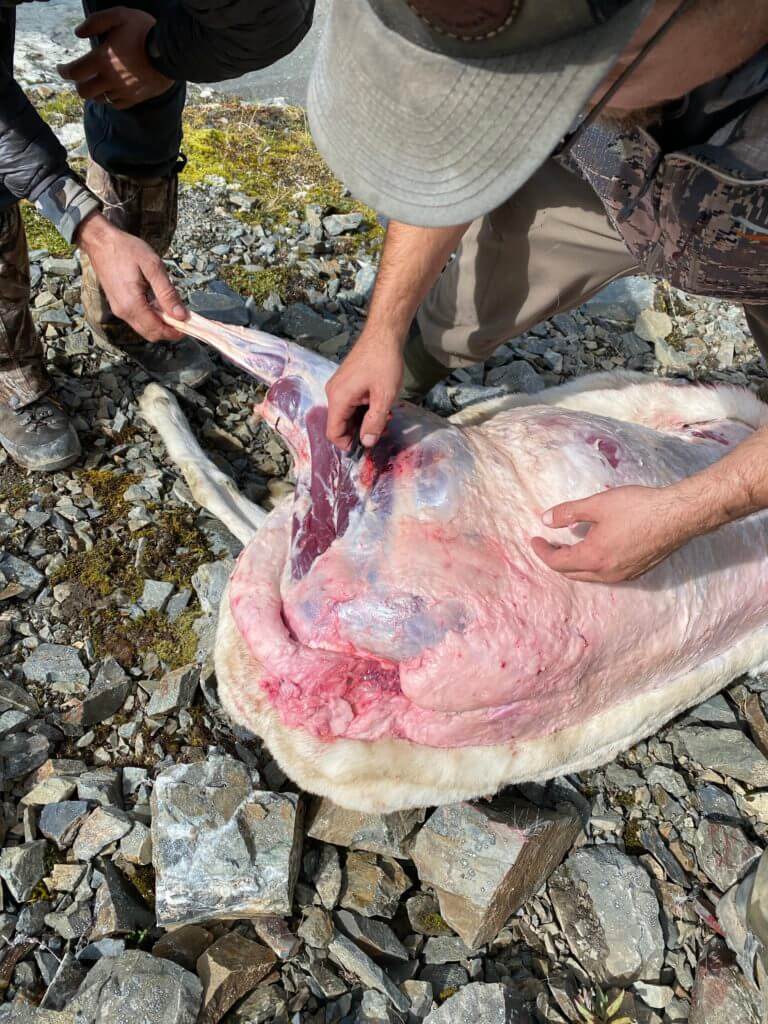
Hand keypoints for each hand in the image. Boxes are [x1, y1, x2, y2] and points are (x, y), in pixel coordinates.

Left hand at [58, 7, 173, 109]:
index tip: (61, 68)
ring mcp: (124, 91)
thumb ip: (95, 22)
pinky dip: (111, 98)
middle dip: (79, 85)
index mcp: (103, 60)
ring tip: (97, 83)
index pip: (74, 72)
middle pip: (84, 92)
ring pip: (100, 99)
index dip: (63, 71)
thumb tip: (78, 33)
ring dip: (95, 92)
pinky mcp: (135, 98)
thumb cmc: (145, 30)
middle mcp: (111, 79)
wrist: (172, 52)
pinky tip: (113, 90)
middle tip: (81, 77)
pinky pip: (117, 104)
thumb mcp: (119, 15)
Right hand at [76, 211, 187, 341]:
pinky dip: (151, 316)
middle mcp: (123, 312)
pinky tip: (158, 302)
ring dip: (160, 323)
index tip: (189, 325)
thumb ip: (167, 293)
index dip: (175, 332)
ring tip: (171, 307)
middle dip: (169, 330)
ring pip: (144, 328)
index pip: (157, 330)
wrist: (100, 241)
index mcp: (132, 304)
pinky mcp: (118, 305)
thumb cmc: (126, 249)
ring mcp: (119, 309)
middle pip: (151, 333)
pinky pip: (137, 319)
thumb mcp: (153, 267)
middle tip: (183, 317)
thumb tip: (181, 315)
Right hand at [325, 328, 404, 449]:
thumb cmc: (384, 363)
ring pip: (346, 414)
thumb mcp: (384, 397)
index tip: (367, 446)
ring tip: (385, 416)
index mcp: (338, 399)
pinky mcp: (345, 382)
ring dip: (363, 420)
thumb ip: (375, 422)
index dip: (348, 444)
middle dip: (359, 432)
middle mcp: (333, 393)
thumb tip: (367, 443)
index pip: (333, 432)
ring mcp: (338, 386)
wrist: (383, 334)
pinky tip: (379, 405)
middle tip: (382, 429)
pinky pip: (349, 403)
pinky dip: (362, 409)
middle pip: (340, 424)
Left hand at [531, 485, 695, 582]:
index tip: (534, 539)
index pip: (557, 563)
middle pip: (571, 573)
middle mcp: (607, 573)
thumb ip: (568, 513)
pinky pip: (606, 575)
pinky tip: (595, 549)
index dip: (542, 552)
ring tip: (568, 547)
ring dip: (574, 564)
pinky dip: (593, 565)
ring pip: (589, 576)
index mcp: (593, 558)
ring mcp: (624, 575)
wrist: (678, 515)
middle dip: (556, 560)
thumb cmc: (638, 507)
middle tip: (548, 544)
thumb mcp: (597, 505)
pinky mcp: (638, 572)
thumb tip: (545, 520)